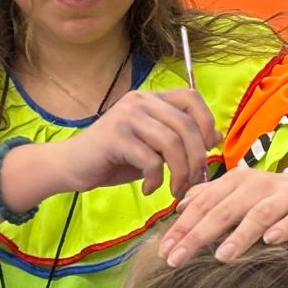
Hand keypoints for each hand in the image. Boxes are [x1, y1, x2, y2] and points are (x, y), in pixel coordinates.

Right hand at [54, 89, 221, 198]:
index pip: (191, 97)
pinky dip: (156, 180)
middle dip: (196, 159)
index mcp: (151, 99)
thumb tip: (216, 137)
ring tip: (174, 190)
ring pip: (171, 143)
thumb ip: (179, 140)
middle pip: (186, 125)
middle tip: (193, 182)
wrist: (71, 166)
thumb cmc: (114, 158)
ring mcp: (127, 116)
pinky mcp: (115, 137)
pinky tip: (149, 190)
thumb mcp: (153, 148)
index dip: (207, 122)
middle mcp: (140, 101)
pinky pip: (150, 160)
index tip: (208, 149)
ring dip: (180, 173)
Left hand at [159, 166, 287, 266]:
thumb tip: (179, 208)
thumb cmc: (268, 197)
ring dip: (240, 235)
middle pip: (225, 210)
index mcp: (237, 181)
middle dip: (198, 235)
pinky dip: (284, 228)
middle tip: (177, 259)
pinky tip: (270, 242)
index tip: (164, 250)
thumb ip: (209, 197)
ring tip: (221, 256)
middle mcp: (259, 184)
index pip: (204, 203)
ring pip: (259, 214)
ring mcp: (286, 195)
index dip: (182, 226)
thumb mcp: (238, 192)